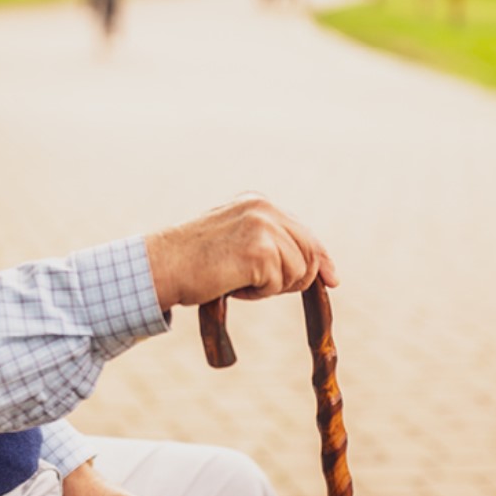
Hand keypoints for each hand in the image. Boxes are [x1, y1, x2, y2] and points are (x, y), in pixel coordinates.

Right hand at [146, 193, 337, 310]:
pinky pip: (278, 285)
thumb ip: (265, 241)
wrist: (163, 265)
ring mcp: (263, 228)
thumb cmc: (191, 259)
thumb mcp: (232, 237)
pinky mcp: (260, 252)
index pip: (304, 232)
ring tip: (235, 279)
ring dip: (270, 286)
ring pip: (297, 272)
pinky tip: (232, 284)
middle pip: (310, 252)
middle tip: (259, 285)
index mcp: (257, 202)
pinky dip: (257, 293)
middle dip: (296, 277)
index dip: (321, 258)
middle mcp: (264, 209)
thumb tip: (312, 267)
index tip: (332, 279)